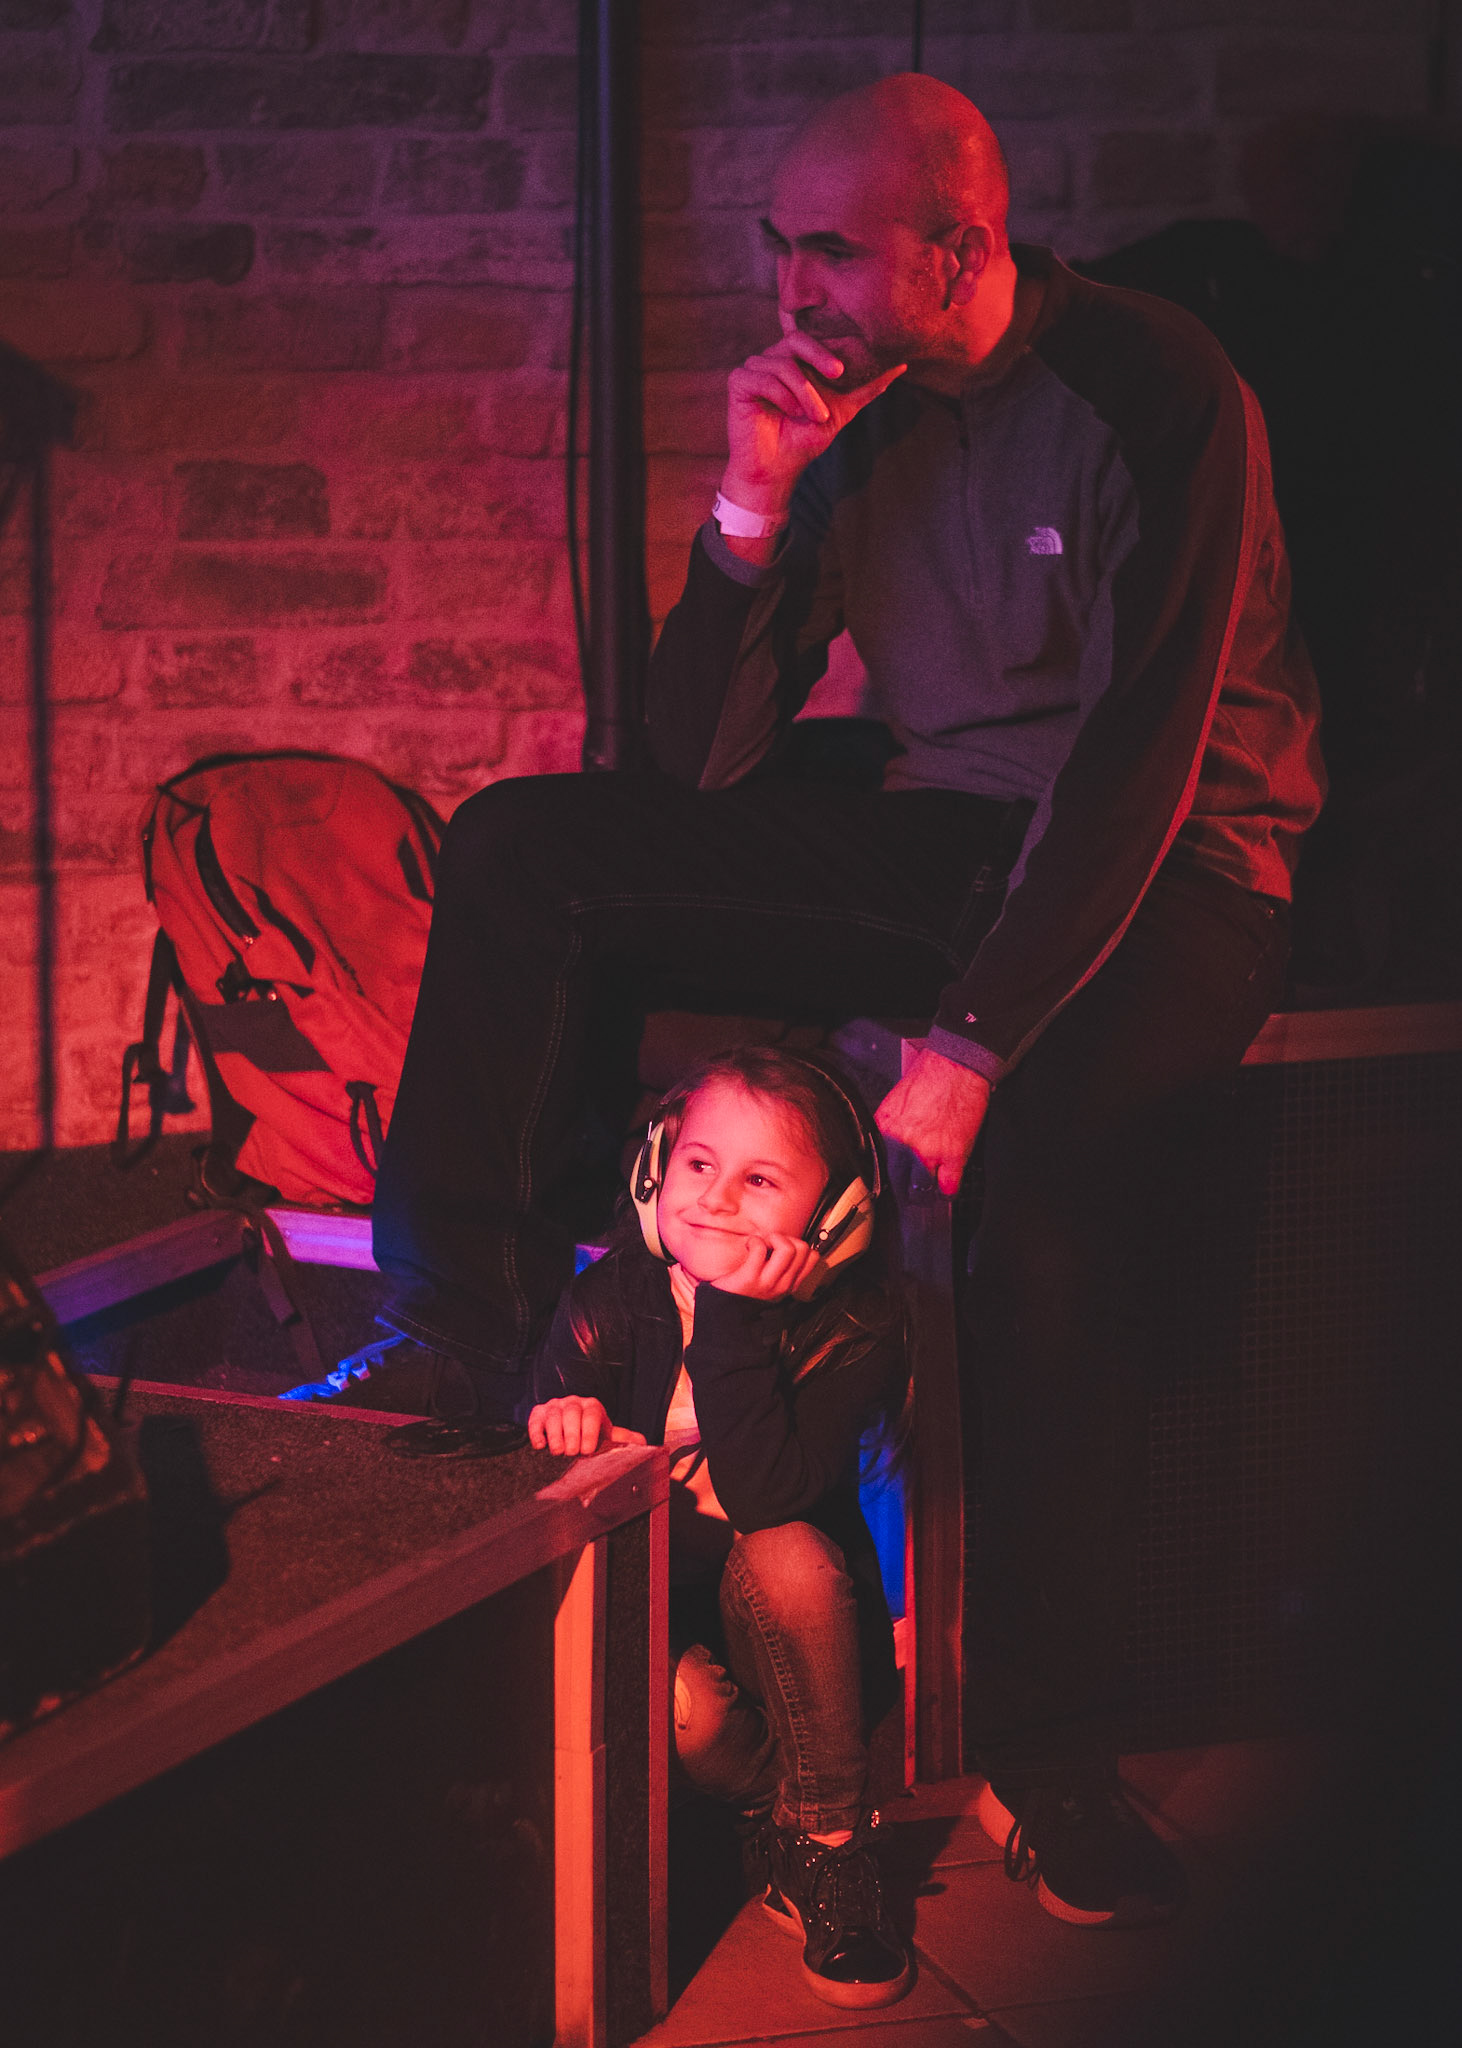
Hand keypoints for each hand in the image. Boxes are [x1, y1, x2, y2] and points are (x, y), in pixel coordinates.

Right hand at [526, 1396, 646, 1456]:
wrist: (568, 1432)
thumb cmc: (589, 1436)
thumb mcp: (606, 1437)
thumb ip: (623, 1440)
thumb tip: (644, 1443)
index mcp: (593, 1407)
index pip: (592, 1413)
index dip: (590, 1431)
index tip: (587, 1451)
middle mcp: (573, 1403)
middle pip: (572, 1413)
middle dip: (572, 1434)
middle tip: (572, 1453)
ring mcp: (555, 1406)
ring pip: (553, 1415)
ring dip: (555, 1435)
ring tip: (558, 1452)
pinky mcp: (538, 1413)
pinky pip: (535, 1418)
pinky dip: (536, 1432)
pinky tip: (540, 1446)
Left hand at [714, 1231, 826, 1301]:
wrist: (725, 1313)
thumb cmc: (744, 1293)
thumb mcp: (771, 1283)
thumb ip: (781, 1268)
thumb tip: (785, 1242)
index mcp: (790, 1284)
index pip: (813, 1257)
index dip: (798, 1244)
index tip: (781, 1247)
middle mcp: (784, 1285)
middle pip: (803, 1248)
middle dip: (786, 1238)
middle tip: (770, 1244)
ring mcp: (768, 1283)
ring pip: (787, 1248)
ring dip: (772, 1238)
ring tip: (761, 1244)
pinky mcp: (750, 1278)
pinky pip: (760, 1248)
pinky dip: (754, 1241)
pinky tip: (748, 1246)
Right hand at [721, 332, 905, 518]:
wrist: (778, 471)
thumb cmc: (805, 440)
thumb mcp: (842, 411)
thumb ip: (867, 388)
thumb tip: (901, 366)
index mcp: (796, 361)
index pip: (811, 338)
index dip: (827, 348)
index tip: (843, 371)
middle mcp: (774, 359)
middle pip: (795, 339)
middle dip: (818, 356)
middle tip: (837, 375)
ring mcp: (754, 368)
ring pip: (782, 363)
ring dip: (803, 392)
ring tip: (811, 416)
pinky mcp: (738, 382)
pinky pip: (761, 377)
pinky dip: (779, 395)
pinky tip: (787, 413)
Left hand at [875, 1048, 990, 1196]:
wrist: (956, 1066)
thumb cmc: (928, 1078)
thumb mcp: (895, 1102)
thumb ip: (889, 1129)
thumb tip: (886, 1150)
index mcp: (884, 1128)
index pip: (874, 1166)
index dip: (880, 1181)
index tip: (884, 1188)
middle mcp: (903, 1143)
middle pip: (895, 1184)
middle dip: (901, 1193)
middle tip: (907, 1196)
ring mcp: (929, 1151)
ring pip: (920, 1191)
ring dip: (924, 1195)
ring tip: (927, 1192)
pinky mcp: (954, 1155)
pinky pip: (948, 1187)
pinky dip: (948, 1191)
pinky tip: (948, 1188)